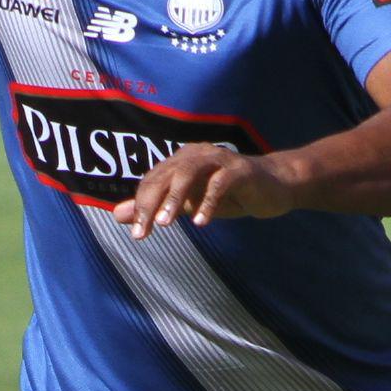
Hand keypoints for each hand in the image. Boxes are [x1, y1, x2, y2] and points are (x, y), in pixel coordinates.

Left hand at [113, 145, 293, 238]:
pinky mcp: (240, 170)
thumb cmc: (227, 195)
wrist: (273, 187)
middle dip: (150, 204)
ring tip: (165, 224)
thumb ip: (154, 207)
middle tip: (143, 233)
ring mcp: (219, 160)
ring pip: (188, 173)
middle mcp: (196, 155)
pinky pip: (220, 183)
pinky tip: (202, 223)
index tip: (137, 235)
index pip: (152, 180)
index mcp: (180, 161)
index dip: (140, 206)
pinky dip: (209, 202)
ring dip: (174, 198)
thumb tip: (117, 215)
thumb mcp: (187, 204)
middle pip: (165, 175)